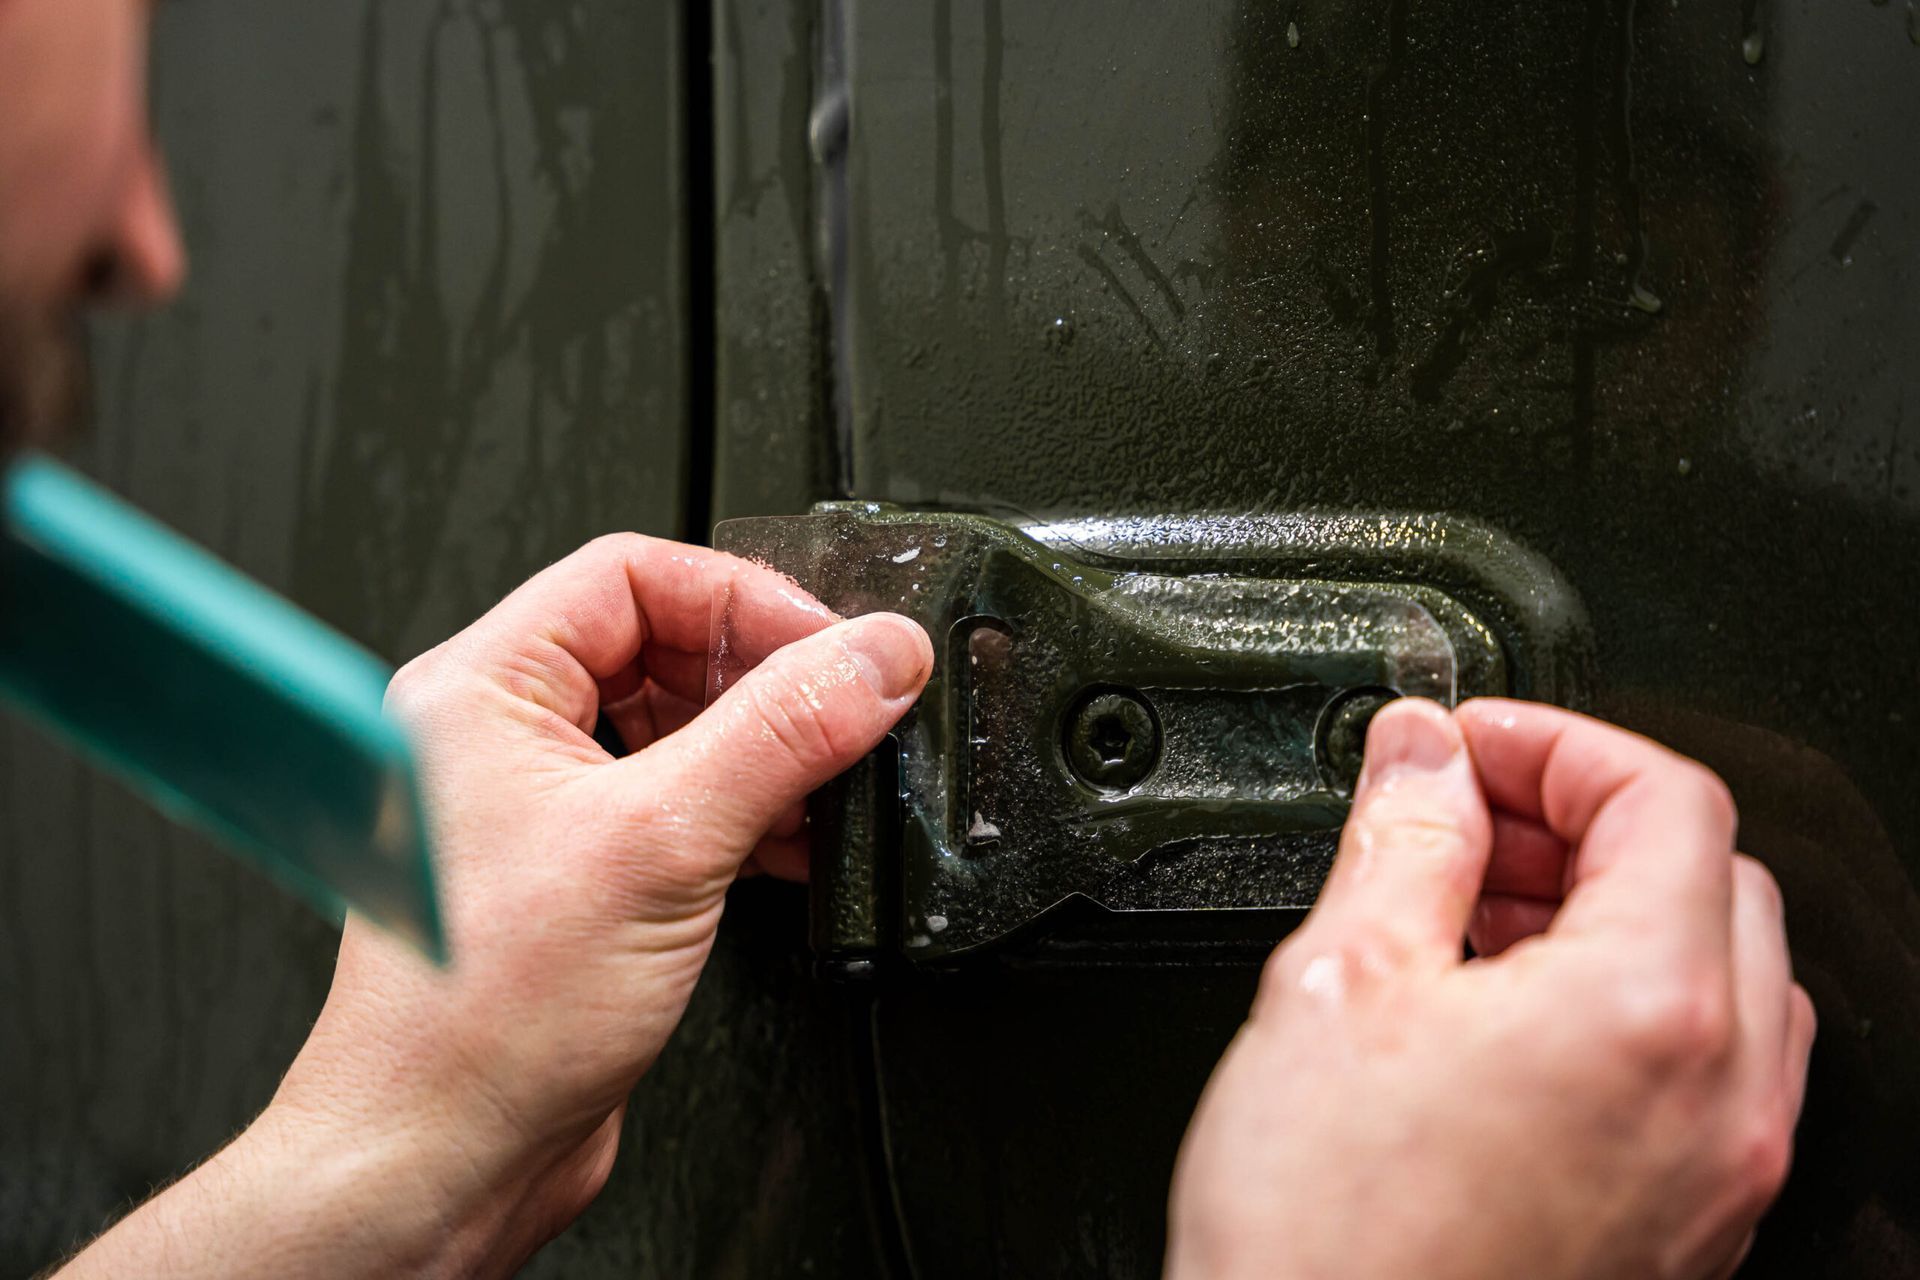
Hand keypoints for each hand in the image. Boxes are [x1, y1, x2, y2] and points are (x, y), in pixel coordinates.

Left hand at [59, 535, 929, 1278]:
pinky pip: (677, 804)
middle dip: (764, 677)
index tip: (831, 644)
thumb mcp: (661, 843)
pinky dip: (746, 814)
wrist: (442, 1157)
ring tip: (827, 785)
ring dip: (764, 751)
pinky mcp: (581, 877)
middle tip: (845, 709)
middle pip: (662, 645)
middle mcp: (503, 738)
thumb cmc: (478, 1016)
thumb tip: (874, 657)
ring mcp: (540, 809)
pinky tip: (793, 847)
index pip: (632, 574)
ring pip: (677, 729)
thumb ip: (782, 734)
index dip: (745, 598)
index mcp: (482, 688)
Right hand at [1167, 698, 1814, 1279]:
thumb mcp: (1338, 982)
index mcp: (1648, 1010)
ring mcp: (1715, 1175)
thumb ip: (1401, 835)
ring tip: (1474, 917)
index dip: (1554, 743)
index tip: (1468, 747)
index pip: (1666, 797)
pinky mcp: (1687, 1231)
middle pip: (1711, 876)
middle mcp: (1720, 1097)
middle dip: (1583, 821)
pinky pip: (1699, 1072)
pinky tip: (1503, 1017)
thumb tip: (1422, 751)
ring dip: (1610, 910)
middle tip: (1463, 817)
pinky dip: (1622, 1007)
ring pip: (1718, 975)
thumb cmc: (1328, 1238)